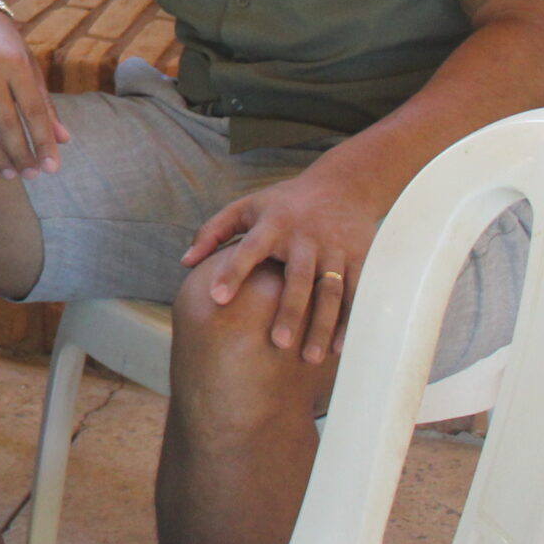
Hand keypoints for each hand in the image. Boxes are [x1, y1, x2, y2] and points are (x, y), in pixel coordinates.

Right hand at [0, 6, 65, 178]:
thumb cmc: (1, 38)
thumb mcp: (29, 61)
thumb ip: (44, 102)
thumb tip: (63, 139)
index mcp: (16, 63)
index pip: (33, 111)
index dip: (43, 142)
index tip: (51, 167)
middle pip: (6, 124)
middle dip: (20, 154)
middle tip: (30, 175)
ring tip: (8, 172)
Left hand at [181, 166, 383, 364]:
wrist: (342, 186)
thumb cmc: (283, 203)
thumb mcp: (245, 207)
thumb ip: (212, 232)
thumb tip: (184, 262)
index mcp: (273, 224)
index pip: (249, 249)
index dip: (233, 272)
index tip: (217, 299)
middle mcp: (305, 237)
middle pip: (297, 278)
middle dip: (289, 311)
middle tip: (277, 343)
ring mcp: (334, 249)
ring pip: (330, 291)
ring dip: (321, 325)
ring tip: (308, 358)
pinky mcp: (359, 258)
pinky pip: (356, 293)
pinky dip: (349, 321)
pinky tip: (338, 348)